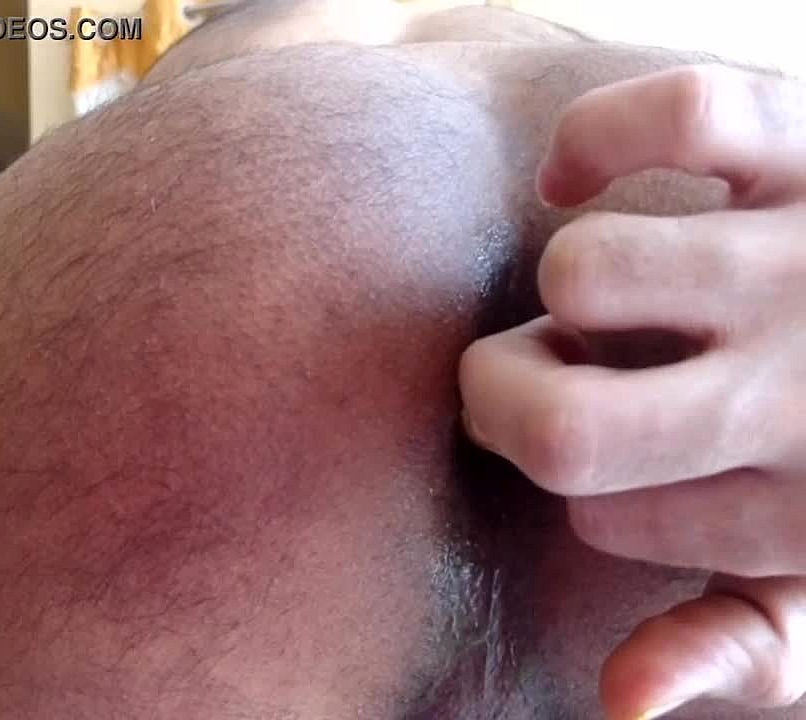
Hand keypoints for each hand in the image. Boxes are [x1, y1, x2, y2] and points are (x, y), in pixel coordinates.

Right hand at [459, 65, 805, 718]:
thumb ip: (737, 651)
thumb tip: (616, 699)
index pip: (597, 518)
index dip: (583, 485)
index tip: (623, 460)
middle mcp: (801, 392)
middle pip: (562, 425)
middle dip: (506, 402)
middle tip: (543, 381)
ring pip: (587, 272)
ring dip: (565, 292)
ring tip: (607, 298)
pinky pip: (675, 116)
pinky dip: (588, 141)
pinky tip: (571, 184)